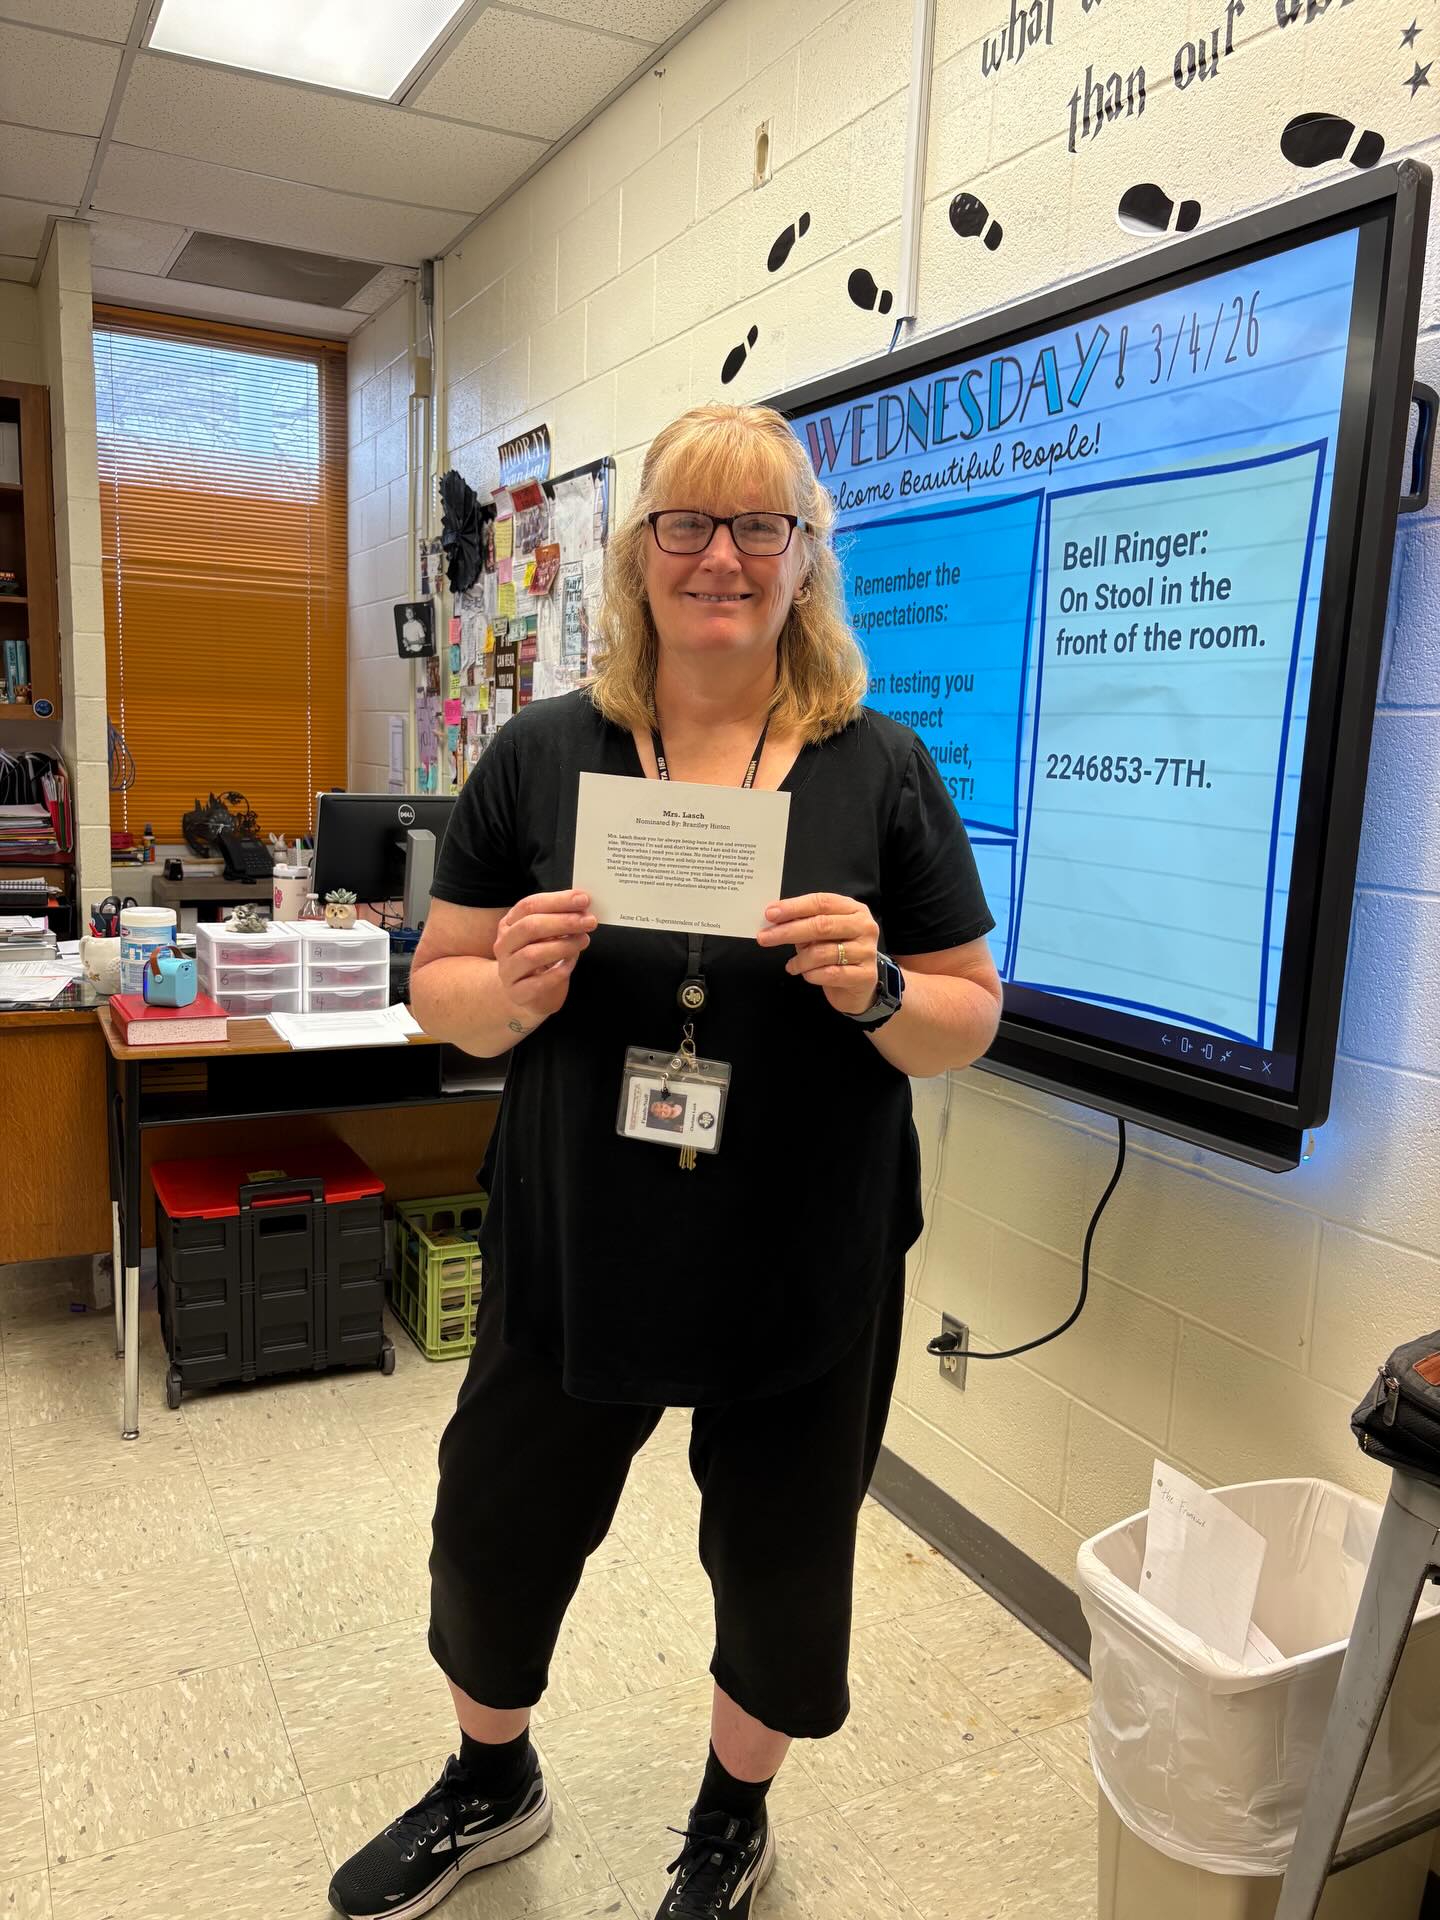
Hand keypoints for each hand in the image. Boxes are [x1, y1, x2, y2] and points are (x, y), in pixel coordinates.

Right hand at [494, 890, 596, 1024]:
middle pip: (529, 927)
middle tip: (589, 921)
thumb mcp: (547, 934)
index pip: (529, 906)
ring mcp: (507, 970)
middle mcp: (503, 945)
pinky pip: (538, 982)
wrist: (525, 992)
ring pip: (532, 954)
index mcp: (509, 924)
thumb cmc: (540, 957)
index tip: (583, 899)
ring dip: (563, 945)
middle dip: (563, 921)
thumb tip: (583, 906)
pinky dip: (558, 972)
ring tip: (584, 940)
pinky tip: (571, 964)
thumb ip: (560, 919)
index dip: (557, 900)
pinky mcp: (517, 993)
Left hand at [757, 892, 878, 1016]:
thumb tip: (774, 917)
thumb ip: (803, 923)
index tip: (770, 913)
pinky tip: (806, 974)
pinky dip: (811, 975)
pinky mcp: (865, 975)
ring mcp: (867, 951)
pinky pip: (830, 973)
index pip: (821, 903)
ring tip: (792, 965)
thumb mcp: (820, 935)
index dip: (794, 907)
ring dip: (800, 960)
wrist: (858, 987)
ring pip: (823, 952)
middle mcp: (864, 927)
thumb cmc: (836, 955)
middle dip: (789, 931)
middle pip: (822, 925)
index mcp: (853, 909)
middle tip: (765, 937)